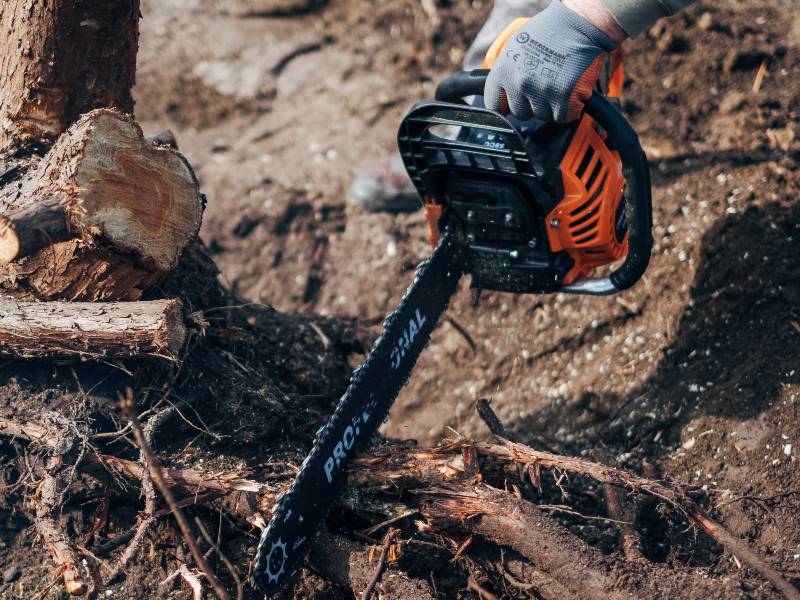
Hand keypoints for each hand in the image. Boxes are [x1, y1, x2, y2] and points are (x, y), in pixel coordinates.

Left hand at [484, 0, 623, 122]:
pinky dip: (569, 109)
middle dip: (532, 105)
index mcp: (503, 70)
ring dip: (551, 106)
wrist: (579, 24)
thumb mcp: (516, 47)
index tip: (513, 105)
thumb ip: (507, 71)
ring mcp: (541, 91)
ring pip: (542, 116)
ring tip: (557, 84)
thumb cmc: (549, 31)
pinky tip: (570, 92)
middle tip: (543, 88)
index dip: (506, 106)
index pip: (495, 105)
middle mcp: (519, 82)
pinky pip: (563, 117)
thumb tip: (502, 93)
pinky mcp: (563, 97)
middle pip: (520, 113)